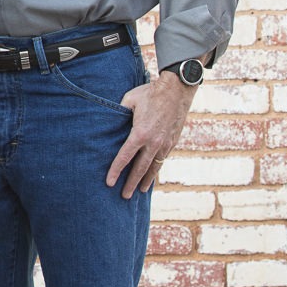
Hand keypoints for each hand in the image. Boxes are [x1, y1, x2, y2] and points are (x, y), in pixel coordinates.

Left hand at [105, 69, 198, 198]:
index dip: (116, 171)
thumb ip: (119, 113)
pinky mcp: (172, 142)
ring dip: (146, 180)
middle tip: (124, 196)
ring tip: (140, 191)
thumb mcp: (129, 100)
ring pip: (154, 167)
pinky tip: (152, 174)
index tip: (109, 182)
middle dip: (131, 183)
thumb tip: (109, 120)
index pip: (125, 157)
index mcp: (140, 133)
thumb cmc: (150, 93)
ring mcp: (165, 144)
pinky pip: (162, 159)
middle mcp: (153, 143)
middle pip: (140, 168)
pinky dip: (156, 169)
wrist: (177, 90)